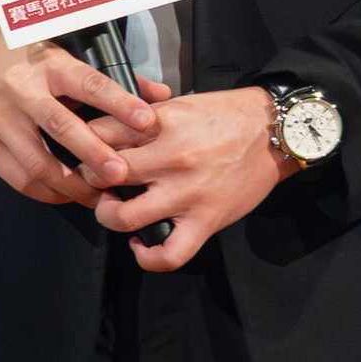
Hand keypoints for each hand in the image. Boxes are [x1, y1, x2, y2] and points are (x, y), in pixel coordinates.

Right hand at [0, 24, 143, 207]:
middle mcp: (22, 91)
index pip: (89, 84)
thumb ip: (112, 78)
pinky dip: (44, 192)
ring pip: (38, 162)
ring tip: (98, 197)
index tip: (148, 122)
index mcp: (49, 66)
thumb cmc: (21, 58)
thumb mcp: (63, 55)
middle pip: (62, 128)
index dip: (120, 103)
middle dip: (95, 155)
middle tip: (121, 176)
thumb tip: (160, 96)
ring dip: (71, 185)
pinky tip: (65, 194)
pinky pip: (17, 177)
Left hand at [88, 80, 293, 268]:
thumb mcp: (178, 104)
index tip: (87, 150)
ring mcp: (187, 193)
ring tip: (115, 209)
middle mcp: (169, 159)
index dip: (83, 143)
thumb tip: (106, 121)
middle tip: (98, 181)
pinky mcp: (206, 220)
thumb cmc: (226, 115)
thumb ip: (141, 115)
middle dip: (90, 179)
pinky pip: (170, 254)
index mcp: (159, 125)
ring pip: (123, 217)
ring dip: (109, 216)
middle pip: (101, 174)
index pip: (97, 133)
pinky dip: (148, 257)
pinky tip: (140, 244)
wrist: (277, 131)